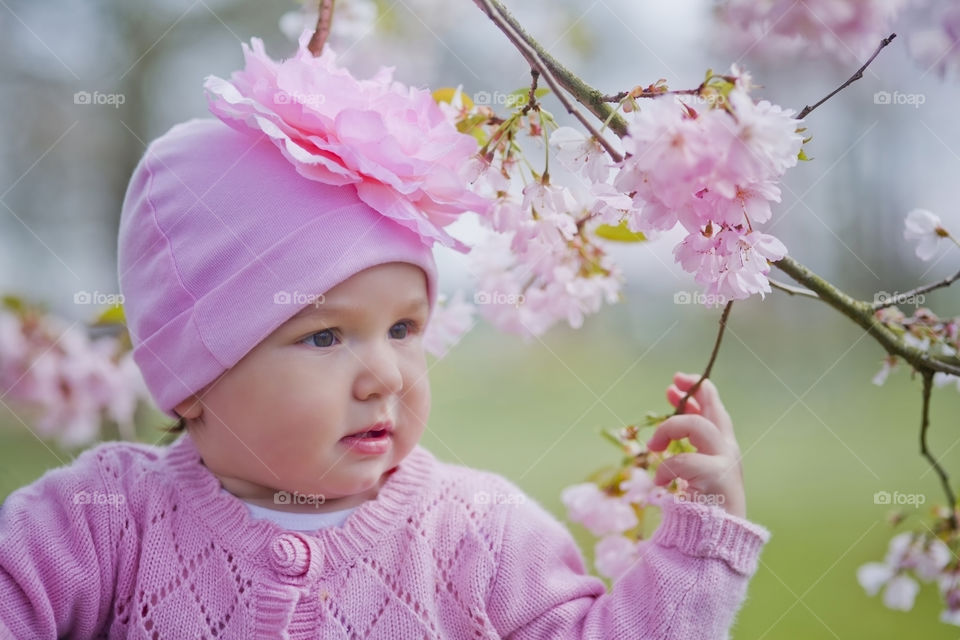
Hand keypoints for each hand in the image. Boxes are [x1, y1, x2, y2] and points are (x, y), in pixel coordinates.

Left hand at [646, 372, 746, 518]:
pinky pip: (685, 461)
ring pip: (699, 426)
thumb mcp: (692, 473)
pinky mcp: (717, 477)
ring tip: (654, 446)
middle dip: (694, 392)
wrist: (716, 542)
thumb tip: (662, 434)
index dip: (696, 392)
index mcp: (722, 448)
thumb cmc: (702, 510)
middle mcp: (728, 450)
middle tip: (671, 386)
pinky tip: (659, 483)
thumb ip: (683, 452)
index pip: (713, 410)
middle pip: (714, 411)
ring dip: (671, 428)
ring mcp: (725, 462)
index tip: (674, 383)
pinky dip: (666, 469)